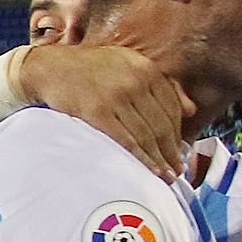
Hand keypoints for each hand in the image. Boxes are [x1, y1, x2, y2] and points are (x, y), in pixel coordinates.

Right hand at [17, 35, 193, 181]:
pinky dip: (141, 157)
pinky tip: (150, 169)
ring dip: (160, 159)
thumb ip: (161, 85)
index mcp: (146, 68)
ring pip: (147, 134)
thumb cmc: (89, 69)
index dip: (179, 132)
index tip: (182, 150)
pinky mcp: (98, 111)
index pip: (172, 106)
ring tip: (167, 175)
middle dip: (172, 150)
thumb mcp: (129, 65)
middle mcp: (135, 80)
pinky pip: (126, 140)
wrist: (50, 67)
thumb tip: (192, 110)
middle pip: (162, 123)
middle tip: (178, 169)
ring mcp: (116, 95)